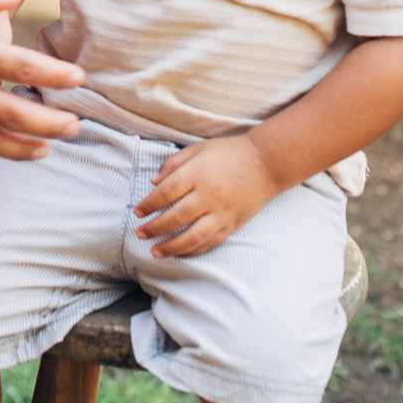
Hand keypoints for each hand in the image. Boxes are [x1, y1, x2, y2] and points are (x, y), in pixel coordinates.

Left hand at [133, 135, 282, 257]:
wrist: (265, 163)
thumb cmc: (228, 153)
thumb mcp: (198, 149)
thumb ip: (173, 164)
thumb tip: (153, 182)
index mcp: (197, 174)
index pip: (166, 193)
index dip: (149, 204)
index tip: (137, 212)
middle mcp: (209, 196)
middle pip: (176, 217)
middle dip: (155, 228)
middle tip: (139, 233)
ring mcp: (222, 213)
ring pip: (193, 236)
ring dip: (172, 246)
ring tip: (155, 251)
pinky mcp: (232, 224)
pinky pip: (210, 242)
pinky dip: (193, 250)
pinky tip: (180, 253)